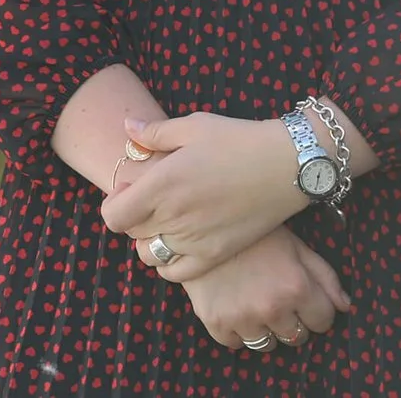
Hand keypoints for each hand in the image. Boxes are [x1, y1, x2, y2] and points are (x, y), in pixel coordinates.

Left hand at [102, 113, 310, 281]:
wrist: (287, 164)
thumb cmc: (237, 140)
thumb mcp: (192, 126)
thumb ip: (154, 132)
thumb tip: (127, 129)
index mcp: (160, 185)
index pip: (113, 216)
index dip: (114, 204)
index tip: (130, 190)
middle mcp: (174, 216)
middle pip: (131, 233)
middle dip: (133, 218)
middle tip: (152, 201)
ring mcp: (196, 240)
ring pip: (151, 255)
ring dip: (150, 242)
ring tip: (166, 223)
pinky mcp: (218, 253)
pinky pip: (179, 274)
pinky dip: (171, 264)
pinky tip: (180, 245)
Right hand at [176, 226, 350, 351]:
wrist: (198, 221)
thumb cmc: (252, 232)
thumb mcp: (295, 245)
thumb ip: (324, 276)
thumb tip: (344, 306)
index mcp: (296, 287)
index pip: (323, 322)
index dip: (315, 310)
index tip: (302, 299)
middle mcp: (272, 307)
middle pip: (296, 337)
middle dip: (291, 321)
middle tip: (275, 299)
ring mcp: (242, 316)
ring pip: (266, 344)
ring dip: (264, 329)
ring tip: (253, 304)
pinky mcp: (214, 320)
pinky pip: (234, 343)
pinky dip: (234, 331)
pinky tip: (232, 308)